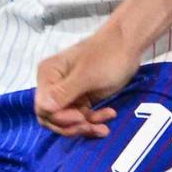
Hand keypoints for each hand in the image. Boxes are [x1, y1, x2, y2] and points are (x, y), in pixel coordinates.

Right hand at [33, 22, 146, 137]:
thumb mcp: (86, 75)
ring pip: (69, 121)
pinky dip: (94, 120)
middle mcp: (54, 85)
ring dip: (86, 126)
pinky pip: (83, 117)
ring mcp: (68, 93)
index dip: (59, 118)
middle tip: (91, 126)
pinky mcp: (82, 98)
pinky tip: (110, 114)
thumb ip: (64, 92)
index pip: (43, 108)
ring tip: (104, 127)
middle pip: (53, 118)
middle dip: (72, 126)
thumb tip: (43, 108)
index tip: (80, 118)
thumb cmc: (107, 55)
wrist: (129, 45)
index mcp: (48, 75)